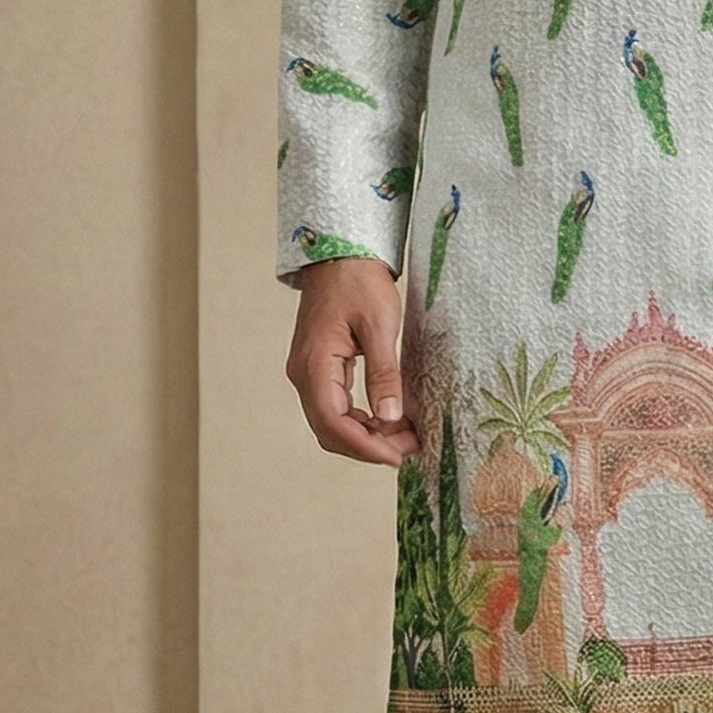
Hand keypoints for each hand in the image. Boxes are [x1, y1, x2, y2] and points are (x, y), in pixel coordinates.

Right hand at [285, 255, 419, 462]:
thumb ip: (384, 374)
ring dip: (366, 435)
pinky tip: (390, 418)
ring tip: (406, 434)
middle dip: (369, 446)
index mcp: (314, 365)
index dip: (365, 447)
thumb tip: (391, 417)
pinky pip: (335, 407)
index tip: (397, 457)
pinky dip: (361, 420)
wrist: (340, 255)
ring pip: (332, 423)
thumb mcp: (380, 326)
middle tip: (409, 446)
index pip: (334, 424)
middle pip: (330, 430)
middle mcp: (303, 374)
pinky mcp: (318, 369)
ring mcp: (308, 373)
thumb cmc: (359, 282)